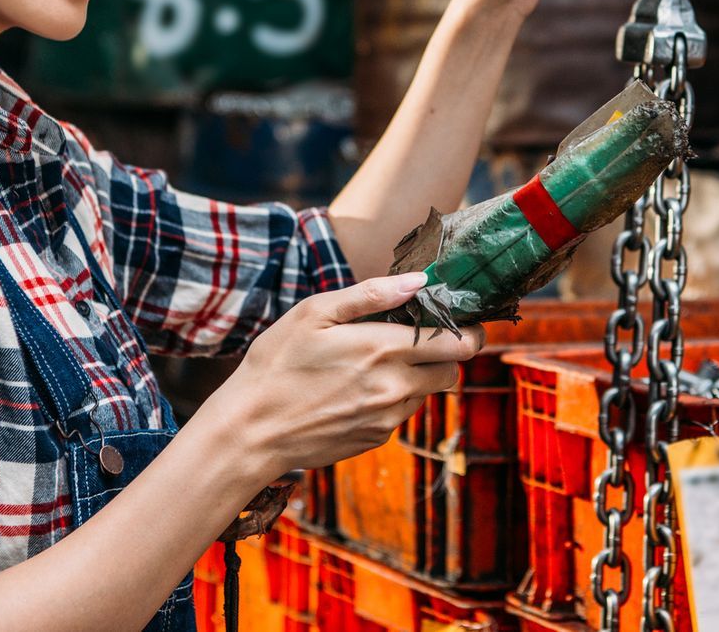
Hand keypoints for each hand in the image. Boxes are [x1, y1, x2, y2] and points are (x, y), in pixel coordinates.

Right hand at [193, 273, 484, 476]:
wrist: (250, 431)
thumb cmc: (277, 364)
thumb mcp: (314, 313)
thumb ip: (371, 294)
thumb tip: (419, 281)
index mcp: (383, 350)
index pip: (460, 342)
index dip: (468, 327)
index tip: (457, 316)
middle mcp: (395, 388)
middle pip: (454, 369)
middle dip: (445, 350)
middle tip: (417, 335)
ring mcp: (388, 418)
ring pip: (429, 391)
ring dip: (418, 374)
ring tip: (376, 361)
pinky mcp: (377, 438)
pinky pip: (403, 412)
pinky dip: (394, 396)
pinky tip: (358, 387)